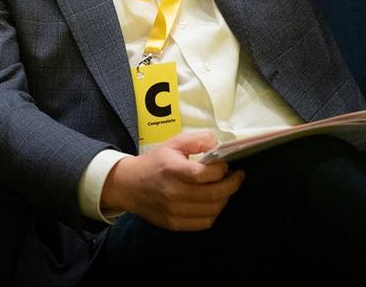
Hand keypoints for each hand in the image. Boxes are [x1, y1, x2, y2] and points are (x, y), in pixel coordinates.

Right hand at [99, 131, 244, 230]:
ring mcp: (174, 211)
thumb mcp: (173, 143)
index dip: (222, 169)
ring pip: (213, 210)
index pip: (205, 174)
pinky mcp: (175, 224)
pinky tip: (213, 202)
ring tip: (225, 188)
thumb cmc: (154, 162)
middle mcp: (174, 193)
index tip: (226, 164)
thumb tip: (219, 146)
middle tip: (237, 177)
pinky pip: (204, 223)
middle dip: (232, 185)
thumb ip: (197, 140)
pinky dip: (214, 213)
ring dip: (225, 199)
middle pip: (214, 195)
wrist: (129, 185)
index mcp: (173, 170)